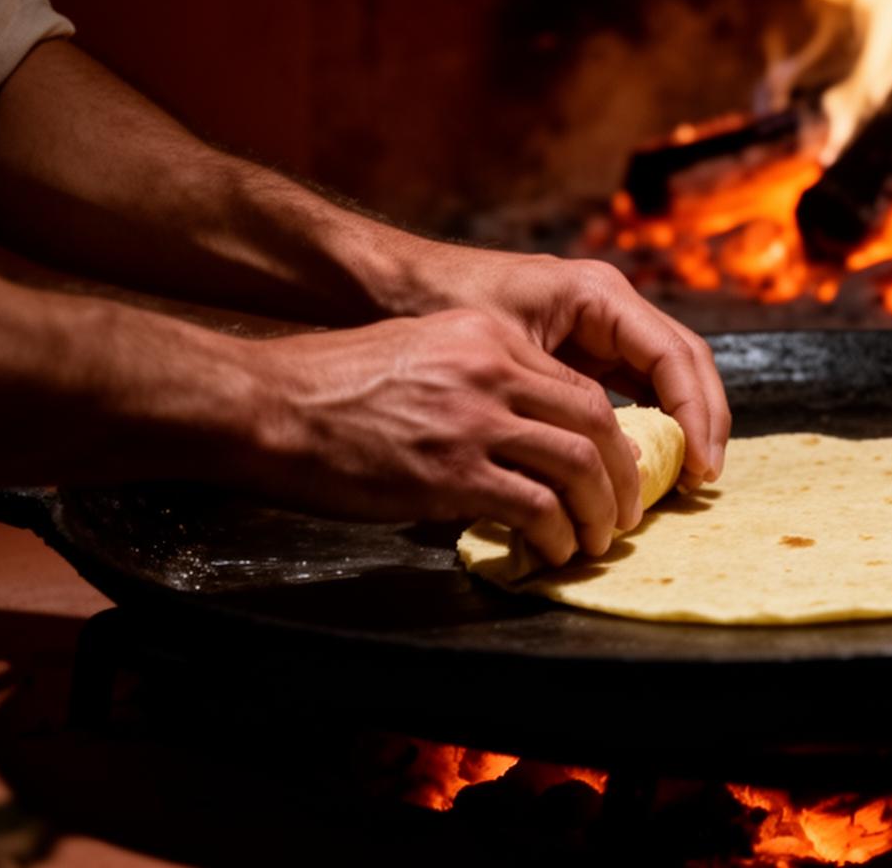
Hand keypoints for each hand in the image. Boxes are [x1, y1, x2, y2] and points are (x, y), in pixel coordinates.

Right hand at [240, 309, 640, 564]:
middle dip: (621, 475)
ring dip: (599, 512)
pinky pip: (536, 508)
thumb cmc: (330, 387)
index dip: (611, 435)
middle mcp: (492, 371)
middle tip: (624, 511)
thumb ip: (478, 378)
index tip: (616, 467)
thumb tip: (521, 427)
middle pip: (594, 423)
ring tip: (597, 540)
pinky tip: (553, 551)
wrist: (267, 405)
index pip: (577, 387)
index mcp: (487, 340)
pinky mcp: (451, 473)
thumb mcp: (419, 353)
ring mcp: (474, 422)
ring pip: (577, 466)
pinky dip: (556, 535)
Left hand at [410, 249, 728, 488]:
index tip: (699, 466)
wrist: (387, 285)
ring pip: (668, 374)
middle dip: (703, 420)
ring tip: (687, 478)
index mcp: (598, 295)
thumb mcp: (498, 355)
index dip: (696, 413)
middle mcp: (610, 305)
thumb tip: (608, 464)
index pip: (675, 355)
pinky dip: (652, 421)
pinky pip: (637, 384)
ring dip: (684, 423)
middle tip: (704, 479)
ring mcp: (600, 326)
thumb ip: (556, 403)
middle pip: (686, 362)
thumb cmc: (436, 307)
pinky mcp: (584, 349)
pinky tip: (650, 462)